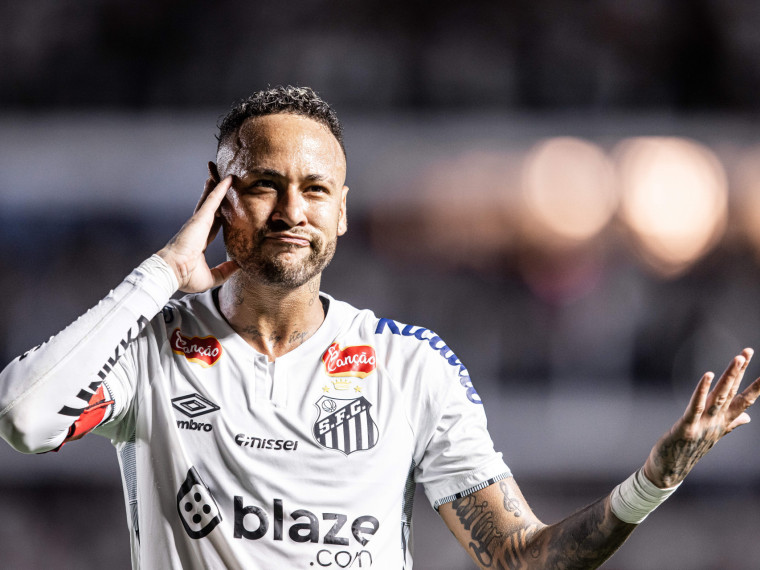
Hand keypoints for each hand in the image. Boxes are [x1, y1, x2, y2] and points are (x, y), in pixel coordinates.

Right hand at [157, 165, 238, 291]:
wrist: (172, 272)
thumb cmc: (186, 277)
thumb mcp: (212, 277)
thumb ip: (226, 271)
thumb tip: (241, 266)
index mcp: (200, 241)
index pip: (214, 225)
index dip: (222, 216)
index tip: (228, 209)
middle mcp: (199, 228)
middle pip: (212, 208)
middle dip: (218, 195)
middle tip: (225, 182)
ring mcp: (199, 222)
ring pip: (211, 199)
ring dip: (218, 186)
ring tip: (227, 173)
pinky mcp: (200, 218)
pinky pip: (213, 200)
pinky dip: (220, 189)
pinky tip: (229, 179)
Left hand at [643, 348, 759, 487]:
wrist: (670, 470)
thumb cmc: (690, 449)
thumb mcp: (714, 434)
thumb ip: (731, 423)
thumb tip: (748, 417)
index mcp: (723, 422)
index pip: (743, 399)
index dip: (753, 382)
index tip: (755, 365)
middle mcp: (717, 422)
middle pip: (732, 392)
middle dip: (740, 371)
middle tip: (747, 350)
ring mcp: (704, 424)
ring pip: (719, 397)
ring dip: (728, 377)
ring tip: (737, 358)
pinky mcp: (687, 427)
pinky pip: (696, 406)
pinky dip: (702, 390)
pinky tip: (708, 375)